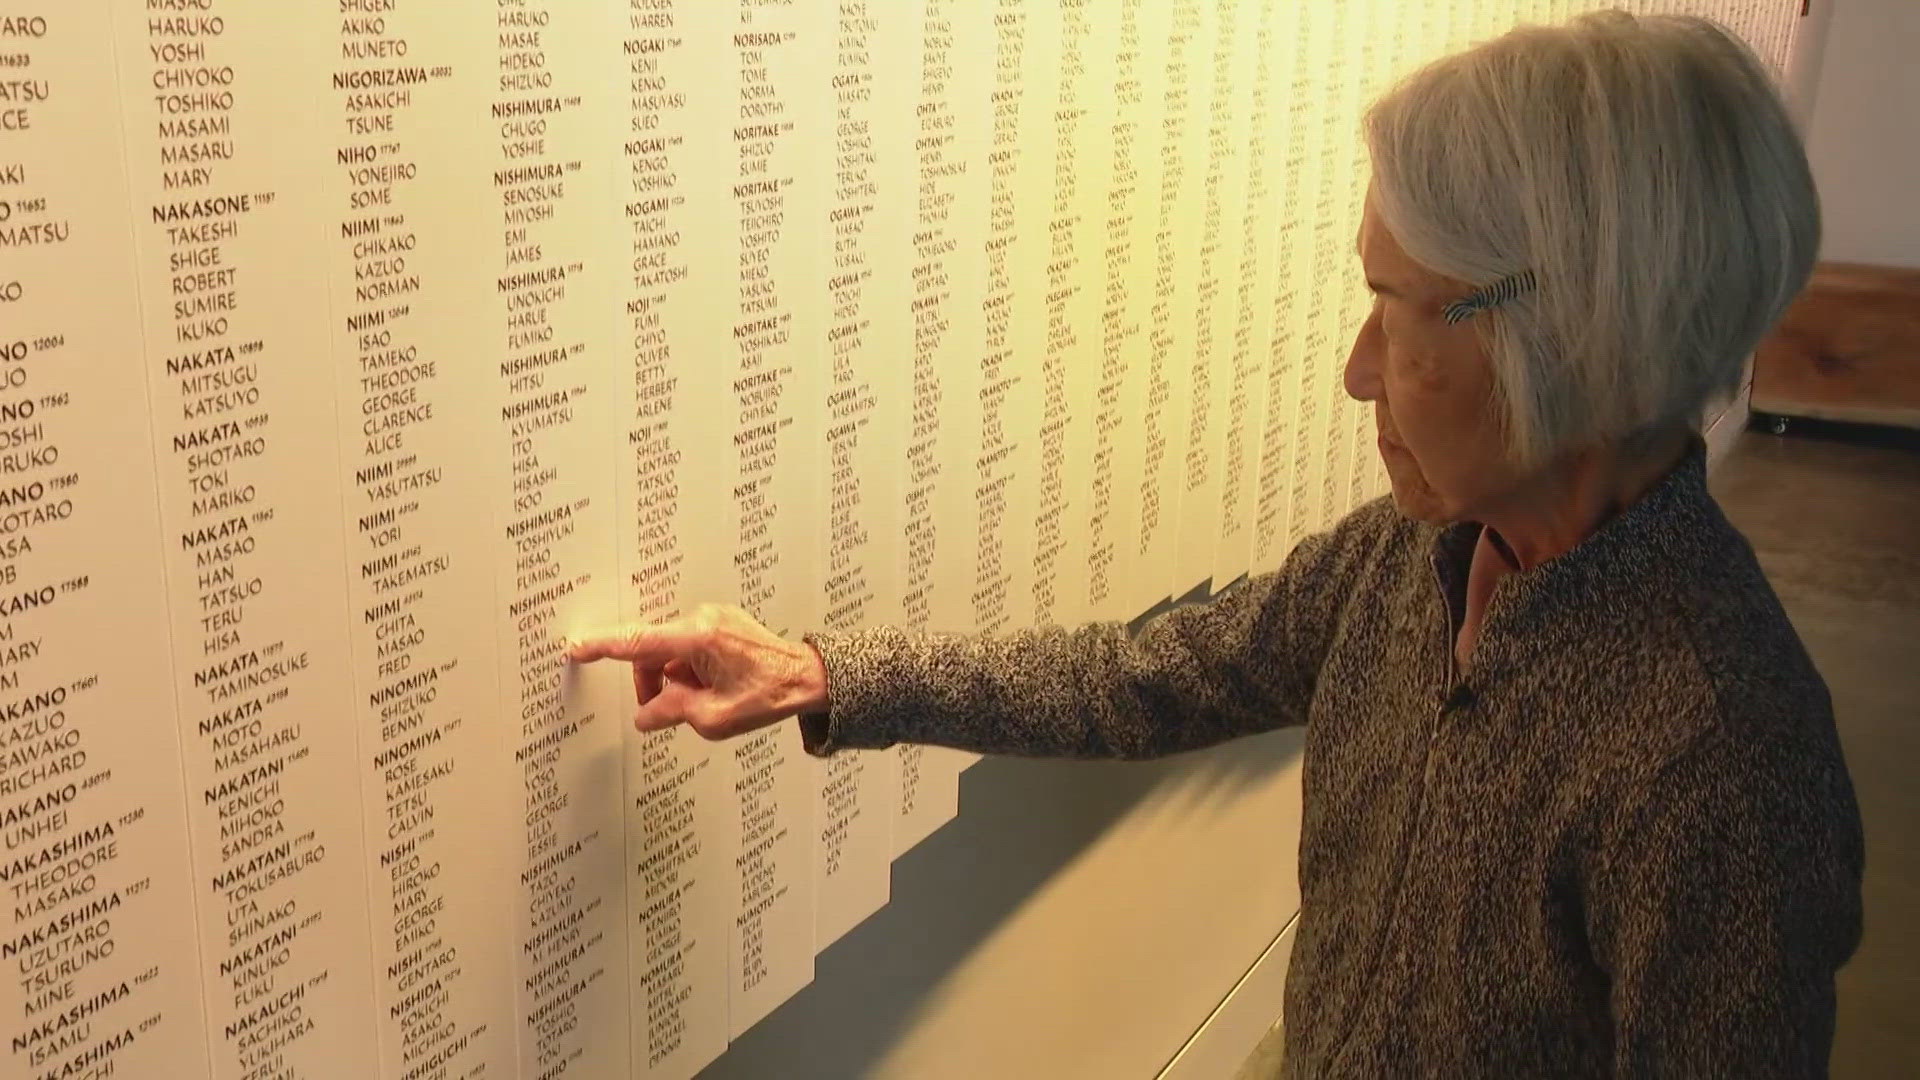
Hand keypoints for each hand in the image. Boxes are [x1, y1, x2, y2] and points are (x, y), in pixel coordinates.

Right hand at [566, 603, 827, 737]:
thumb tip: (645, 715)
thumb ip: (671, 712)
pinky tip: (712, 687)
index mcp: (698, 638)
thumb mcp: (714, 717)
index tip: (575, 647)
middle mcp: (703, 619)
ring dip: (673, 678)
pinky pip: (689, 647)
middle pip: (652, 651)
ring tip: (701, 700)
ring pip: (670, 651)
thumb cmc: (769, 695)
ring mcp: (714, 617)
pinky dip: (689, 669)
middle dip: (653, 683)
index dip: (601, 646)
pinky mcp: (721, 623)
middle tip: (667, 711)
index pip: (636, 642)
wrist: (807, 678)